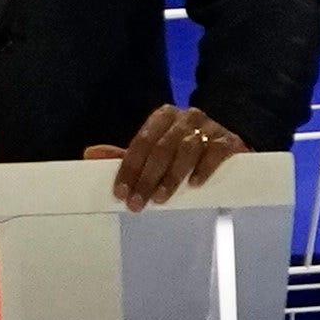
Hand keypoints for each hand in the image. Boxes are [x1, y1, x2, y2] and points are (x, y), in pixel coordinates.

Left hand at [88, 106, 247, 210]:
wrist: (228, 141)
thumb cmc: (183, 148)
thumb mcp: (154, 150)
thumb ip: (125, 154)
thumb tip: (90, 153)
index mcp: (162, 117)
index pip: (140, 143)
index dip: (128, 169)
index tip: (120, 193)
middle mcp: (185, 117)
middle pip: (161, 148)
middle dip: (146, 178)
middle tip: (137, 203)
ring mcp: (209, 127)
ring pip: (186, 150)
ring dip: (171, 177)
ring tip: (161, 198)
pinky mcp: (229, 140)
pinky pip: (215, 153)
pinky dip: (203, 169)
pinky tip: (194, 185)